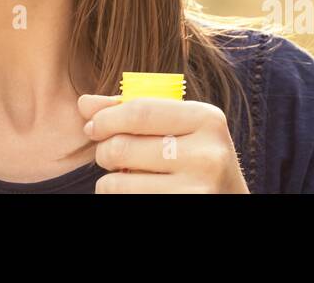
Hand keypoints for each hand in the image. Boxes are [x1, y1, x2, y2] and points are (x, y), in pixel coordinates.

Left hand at [77, 94, 249, 192]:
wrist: (229, 200)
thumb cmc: (196, 158)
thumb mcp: (177, 127)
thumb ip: (133, 112)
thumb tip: (84, 103)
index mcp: (207, 120)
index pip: (140, 111)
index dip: (106, 118)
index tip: (92, 126)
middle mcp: (207, 155)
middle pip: (123, 146)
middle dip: (104, 151)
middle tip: (107, 154)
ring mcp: (198, 190)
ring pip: (118, 182)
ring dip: (108, 181)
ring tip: (121, 177)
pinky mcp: (185, 210)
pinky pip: (128, 202)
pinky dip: (118, 197)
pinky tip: (134, 192)